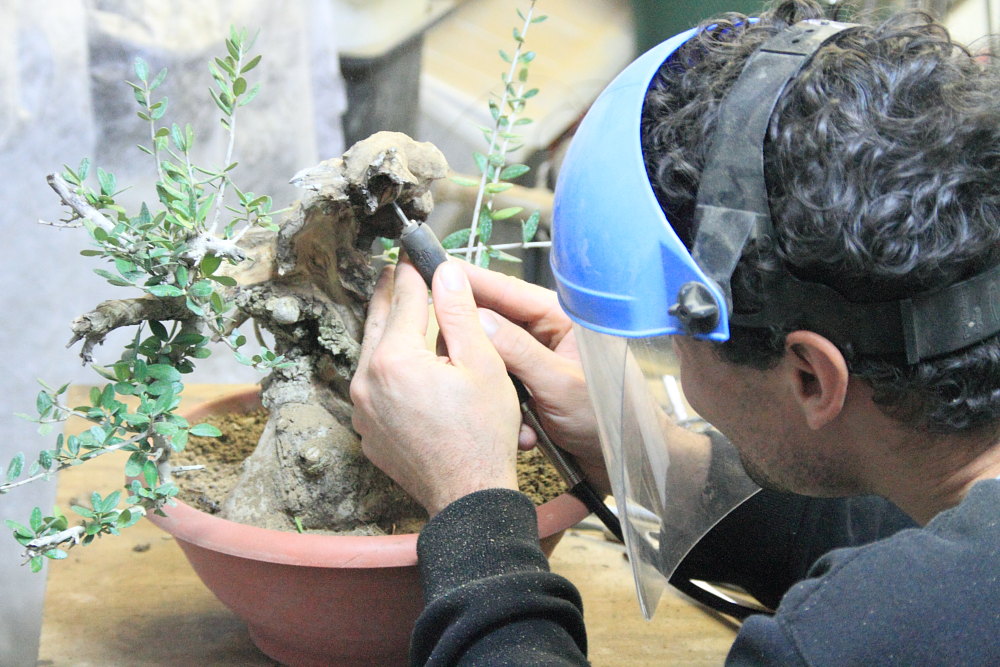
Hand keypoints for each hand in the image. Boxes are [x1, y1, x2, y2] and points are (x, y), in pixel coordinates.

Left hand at [350, 260, 520, 515]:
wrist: (468, 497)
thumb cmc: (482, 434)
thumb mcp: (482, 363)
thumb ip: (459, 312)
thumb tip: (445, 272)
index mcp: (394, 359)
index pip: (405, 300)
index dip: (414, 272)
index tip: (414, 253)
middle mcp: (367, 381)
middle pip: (377, 323)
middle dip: (388, 294)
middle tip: (392, 270)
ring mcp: (363, 410)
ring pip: (372, 356)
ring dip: (386, 332)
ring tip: (399, 312)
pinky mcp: (368, 431)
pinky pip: (373, 389)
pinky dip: (387, 371)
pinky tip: (404, 366)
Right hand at [460, 263, 609, 494]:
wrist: (625, 459)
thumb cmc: (608, 418)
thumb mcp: (560, 385)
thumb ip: (519, 352)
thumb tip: (478, 320)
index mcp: (560, 316)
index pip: (505, 288)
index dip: (467, 280)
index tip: (432, 272)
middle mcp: (545, 331)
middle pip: (490, 320)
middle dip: (470, 344)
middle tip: (448, 359)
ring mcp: (535, 356)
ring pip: (489, 354)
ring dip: (487, 382)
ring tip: (496, 406)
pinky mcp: (529, 382)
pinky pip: (498, 382)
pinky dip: (500, 403)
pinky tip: (518, 430)